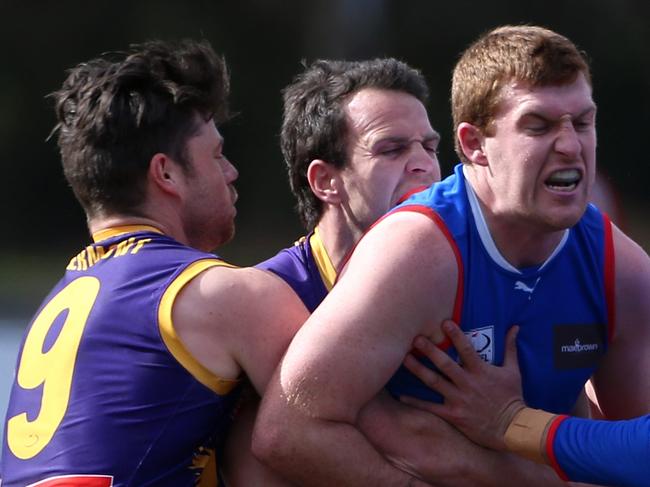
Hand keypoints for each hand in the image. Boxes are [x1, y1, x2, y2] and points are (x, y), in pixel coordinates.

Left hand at [400, 321, 524, 450]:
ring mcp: (459, 400)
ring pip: (434, 382)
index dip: (456, 335)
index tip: (444, 322)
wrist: (513, 429)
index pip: (467, 349)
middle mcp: (468, 384)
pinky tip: (401, 394)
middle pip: (445, 365)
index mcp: (481, 371)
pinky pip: (431, 407)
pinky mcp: (453, 414)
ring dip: (418, 370)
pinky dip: (416, 401)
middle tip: (416, 339)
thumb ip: (510, 348)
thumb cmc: (512, 398)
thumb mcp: (513, 371)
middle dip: (430, 351)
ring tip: (405, 358)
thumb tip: (514, 327)